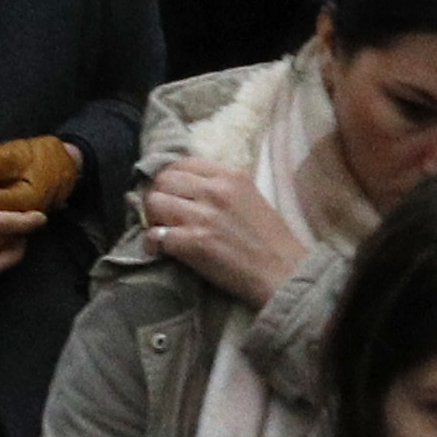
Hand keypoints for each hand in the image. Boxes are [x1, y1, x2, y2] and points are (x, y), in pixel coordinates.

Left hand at [137, 152, 307, 310]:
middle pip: (163, 180)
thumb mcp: (250, 197)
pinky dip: (152, 243)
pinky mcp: (195, 243)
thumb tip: (187, 188)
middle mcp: (215, 190)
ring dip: (152, 218)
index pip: (181, 163)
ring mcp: (204, 216)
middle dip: (156, 196)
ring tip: (161, 230)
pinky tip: (159, 250)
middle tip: (161, 215)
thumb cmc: (271, 240)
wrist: (284, 272)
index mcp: (230, 175)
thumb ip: (221, 187)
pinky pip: (156, 236)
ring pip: (154, 203)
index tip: (171, 195)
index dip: (169, 180)